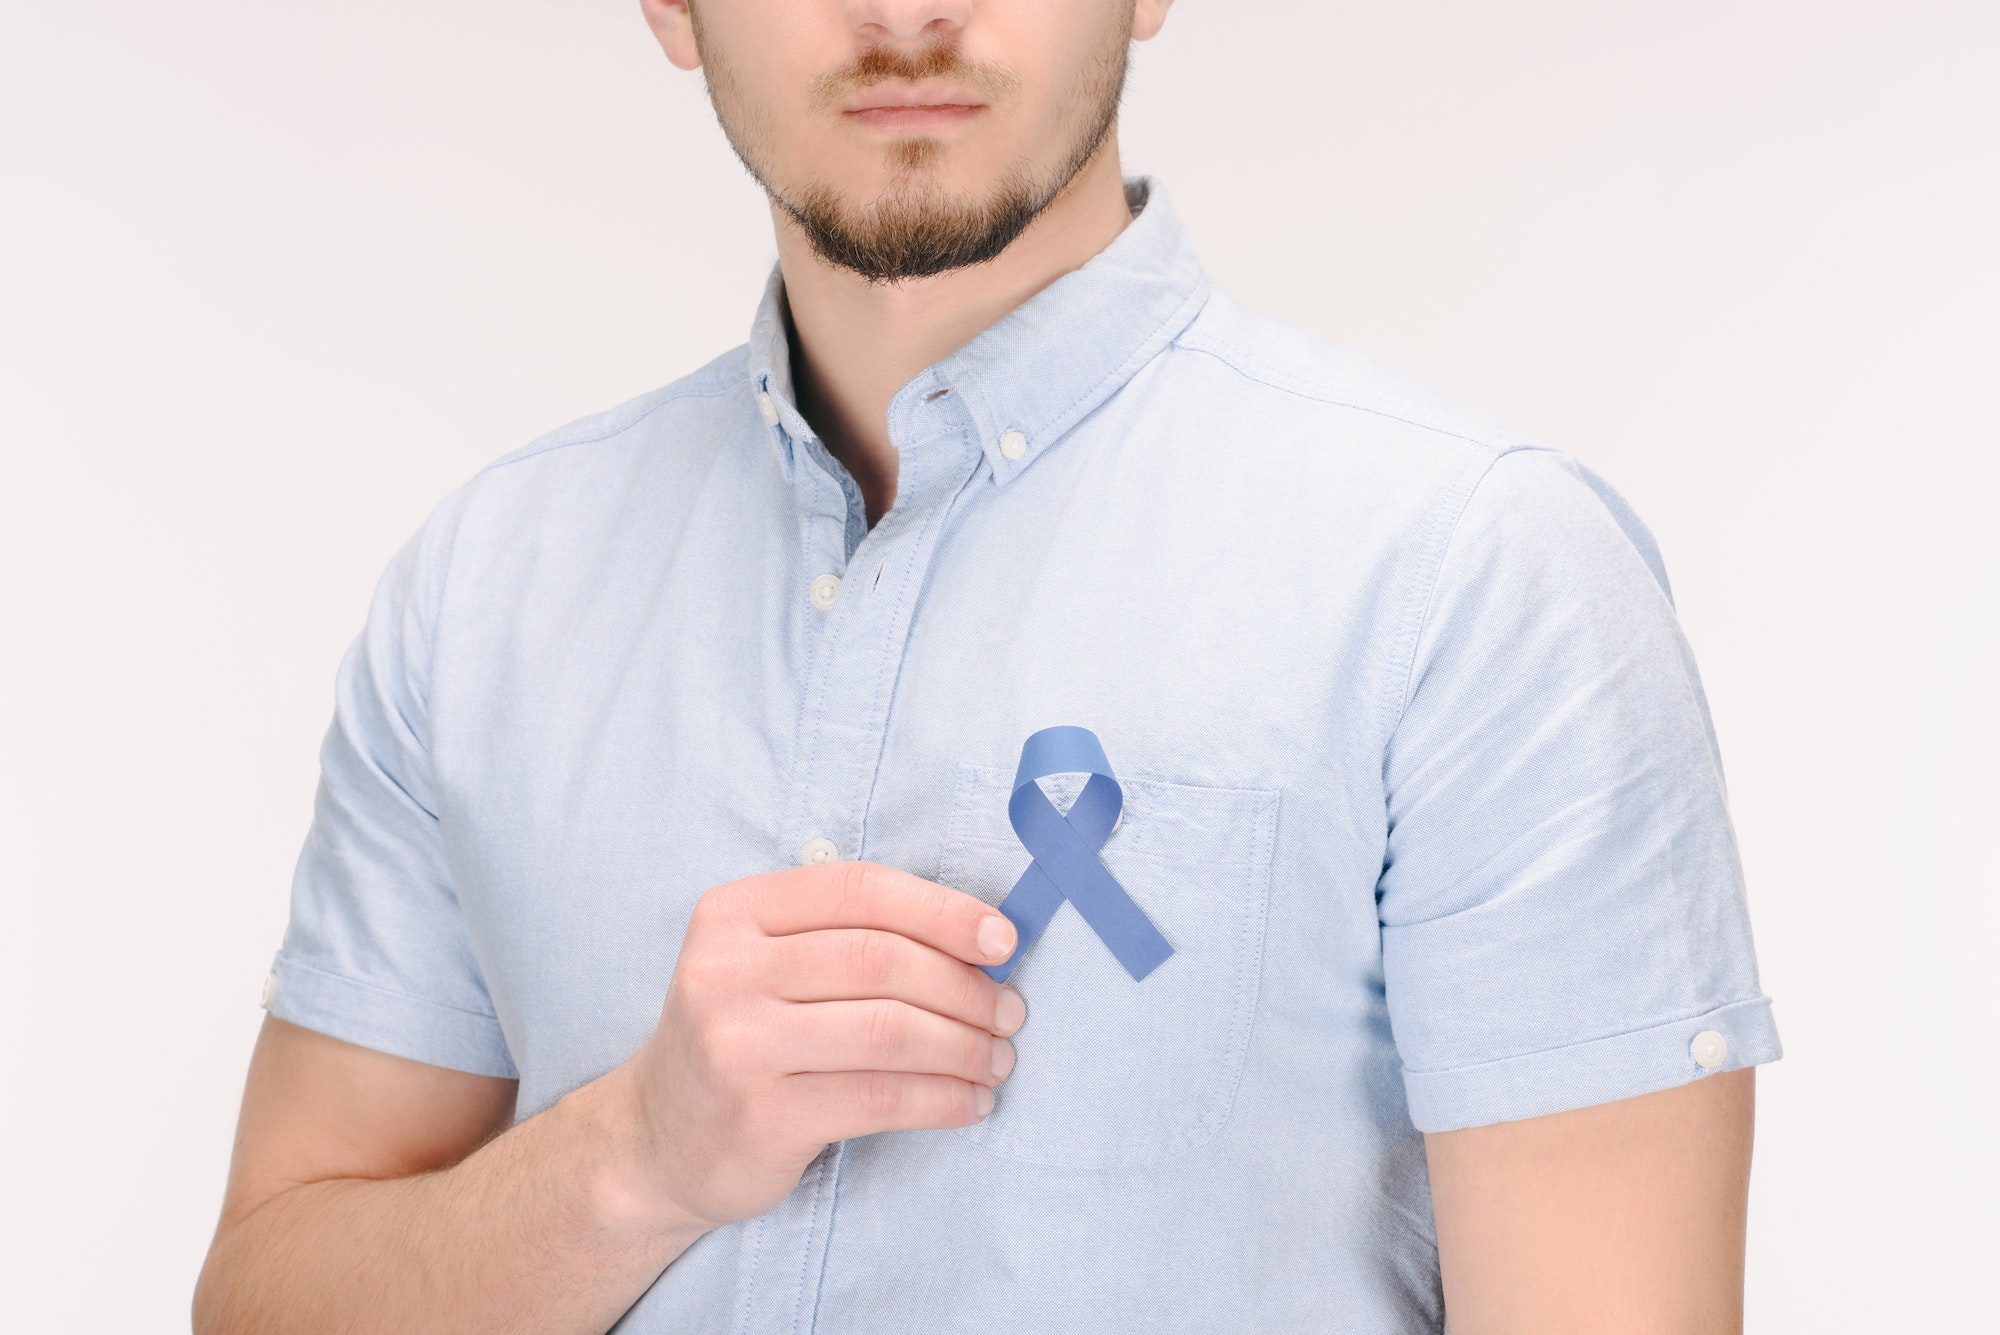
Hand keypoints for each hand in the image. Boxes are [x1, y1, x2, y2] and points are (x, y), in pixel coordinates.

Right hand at [624, 860, 1023, 1227]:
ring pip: (889, 1031)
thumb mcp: (767, 963)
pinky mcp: (761, 1117)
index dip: (943, 910)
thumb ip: (848, 936)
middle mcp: (727, 971)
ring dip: (964, 1046)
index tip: (1002, 939)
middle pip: (881, 960)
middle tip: (1009, 1011)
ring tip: (997, 1059)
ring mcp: (738, 1045)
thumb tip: (980, 939)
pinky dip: (941, 1099)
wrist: (658, 1139)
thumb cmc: (743, 1037)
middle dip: (965, 986)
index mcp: (735, 912)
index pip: (859, 890)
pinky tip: (969, 1103)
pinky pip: (880, 1098)